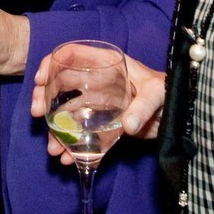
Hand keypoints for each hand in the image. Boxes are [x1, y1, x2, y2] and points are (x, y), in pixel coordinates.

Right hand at [30, 50, 166, 164]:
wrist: (176, 115)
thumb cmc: (168, 93)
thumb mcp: (158, 94)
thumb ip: (144, 107)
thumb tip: (129, 126)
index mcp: (106, 64)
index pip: (72, 55)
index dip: (52, 63)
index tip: (40, 80)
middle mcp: (96, 80)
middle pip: (60, 83)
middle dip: (44, 97)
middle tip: (37, 115)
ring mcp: (96, 102)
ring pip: (66, 112)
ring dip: (55, 130)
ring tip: (53, 149)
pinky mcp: (100, 123)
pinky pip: (79, 132)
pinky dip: (71, 145)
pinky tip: (68, 158)